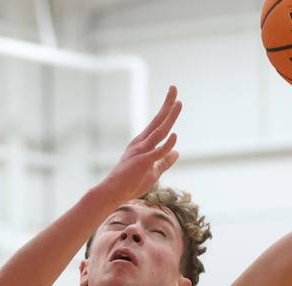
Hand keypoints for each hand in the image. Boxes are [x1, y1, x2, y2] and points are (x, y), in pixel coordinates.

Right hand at [100, 86, 181, 204]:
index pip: (157, 124)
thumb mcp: (153, 171)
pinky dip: (166, 144)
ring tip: (179, 103)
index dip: (167, 110)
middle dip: (167, 104)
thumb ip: (165, 161)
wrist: (113, 193)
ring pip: (159, 131)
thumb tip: (177, 152)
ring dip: (169, 117)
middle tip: (174, 87)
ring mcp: (142, 151)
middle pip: (158, 121)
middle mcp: (141, 143)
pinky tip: (174, 136)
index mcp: (143, 144)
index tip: (174, 98)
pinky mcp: (143, 162)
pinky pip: (157, 151)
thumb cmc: (130, 183)